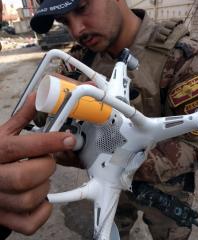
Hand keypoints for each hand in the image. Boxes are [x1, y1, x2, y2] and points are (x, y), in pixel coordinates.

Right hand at [0, 93, 75, 234]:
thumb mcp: (3, 133)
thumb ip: (23, 117)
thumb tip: (38, 97)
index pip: (23, 146)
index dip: (49, 141)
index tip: (67, 138)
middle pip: (26, 176)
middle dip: (46, 167)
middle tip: (46, 161)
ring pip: (30, 199)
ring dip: (44, 186)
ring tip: (40, 178)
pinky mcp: (4, 218)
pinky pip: (29, 223)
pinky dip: (42, 211)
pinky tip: (40, 199)